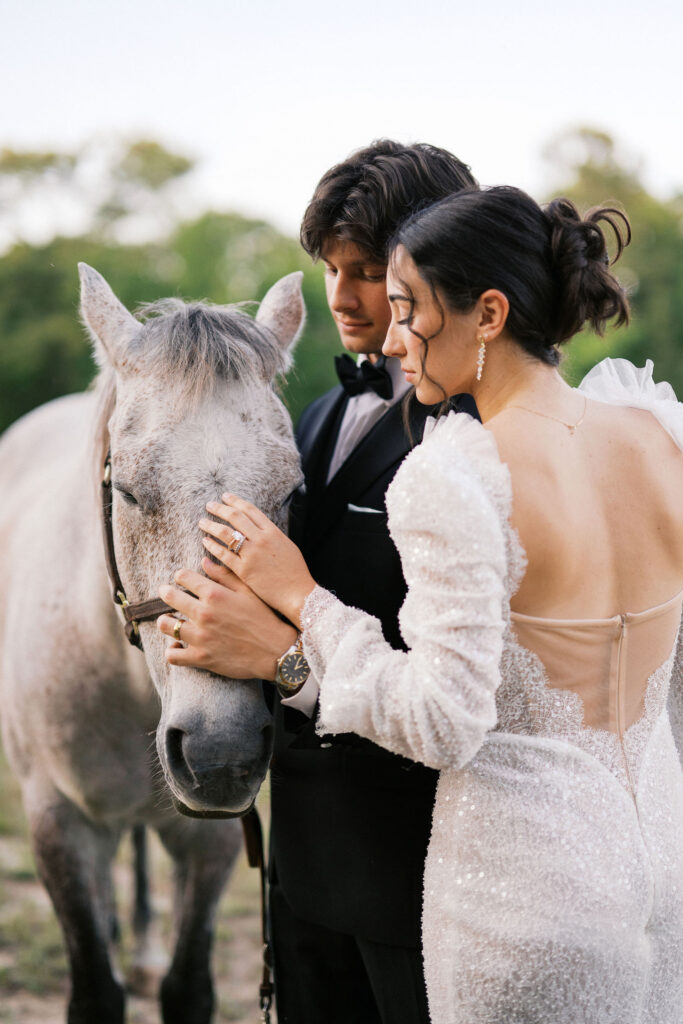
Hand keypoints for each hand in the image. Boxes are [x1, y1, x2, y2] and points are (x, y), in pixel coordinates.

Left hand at [157, 559, 296, 678]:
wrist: (275, 651)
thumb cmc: (265, 617)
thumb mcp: (248, 591)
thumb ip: (224, 575)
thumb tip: (203, 561)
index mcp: (215, 594)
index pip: (183, 577)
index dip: (180, 576)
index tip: (181, 579)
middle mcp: (204, 614)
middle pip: (170, 597)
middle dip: (166, 593)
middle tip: (167, 594)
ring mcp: (200, 637)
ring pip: (166, 625)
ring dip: (166, 621)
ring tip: (171, 620)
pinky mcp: (200, 658)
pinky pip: (172, 655)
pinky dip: (172, 650)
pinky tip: (177, 645)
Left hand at [199, 494, 315, 627]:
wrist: (297, 593)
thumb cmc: (295, 572)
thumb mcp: (287, 546)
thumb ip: (271, 536)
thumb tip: (259, 528)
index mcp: (273, 532)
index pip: (250, 510)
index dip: (235, 501)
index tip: (225, 496)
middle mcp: (261, 539)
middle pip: (235, 517)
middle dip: (220, 509)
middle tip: (209, 505)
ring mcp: (252, 554)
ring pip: (226, 534)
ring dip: (211, 525)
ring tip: (202, 522)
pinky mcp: (244, 570)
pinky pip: (224, 554)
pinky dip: (212, 546)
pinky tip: (205, 541)